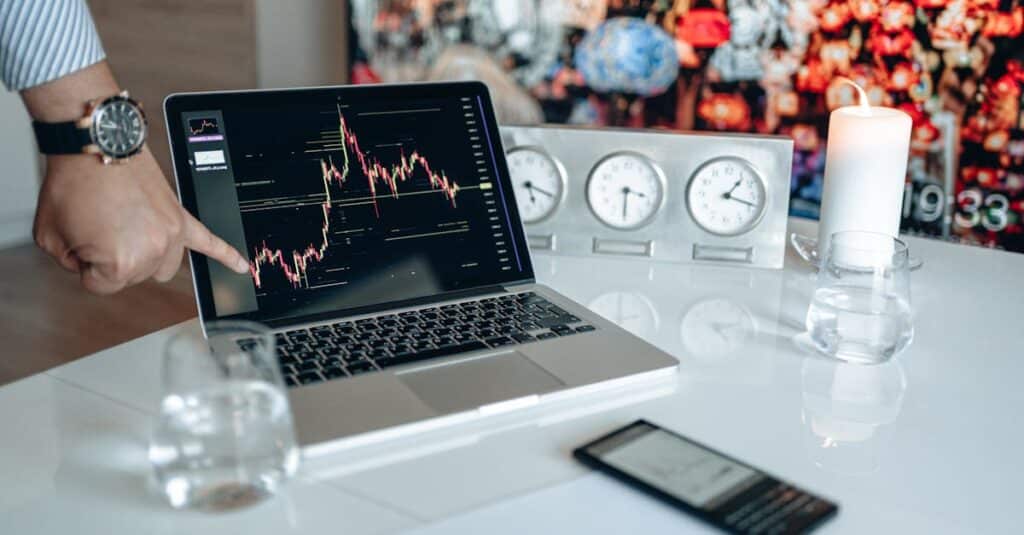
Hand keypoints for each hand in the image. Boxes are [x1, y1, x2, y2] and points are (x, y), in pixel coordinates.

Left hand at [32, 147, 249, 293]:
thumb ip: (70, 261)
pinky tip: (241, 267)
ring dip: (145, 257)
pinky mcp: (181, 217)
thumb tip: (89, 262)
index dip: (84, 264)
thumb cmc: (74, 183)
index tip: (80, 240)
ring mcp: (171, 234)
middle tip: (97, 226)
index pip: (100, 285)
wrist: (95, 145)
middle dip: (110, 256)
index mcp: (120, 263)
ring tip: (128, 232)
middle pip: (133, 276)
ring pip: (162, 266)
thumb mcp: (49, 236)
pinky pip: (211, 241)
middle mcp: (152, 251)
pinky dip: (227, 255)